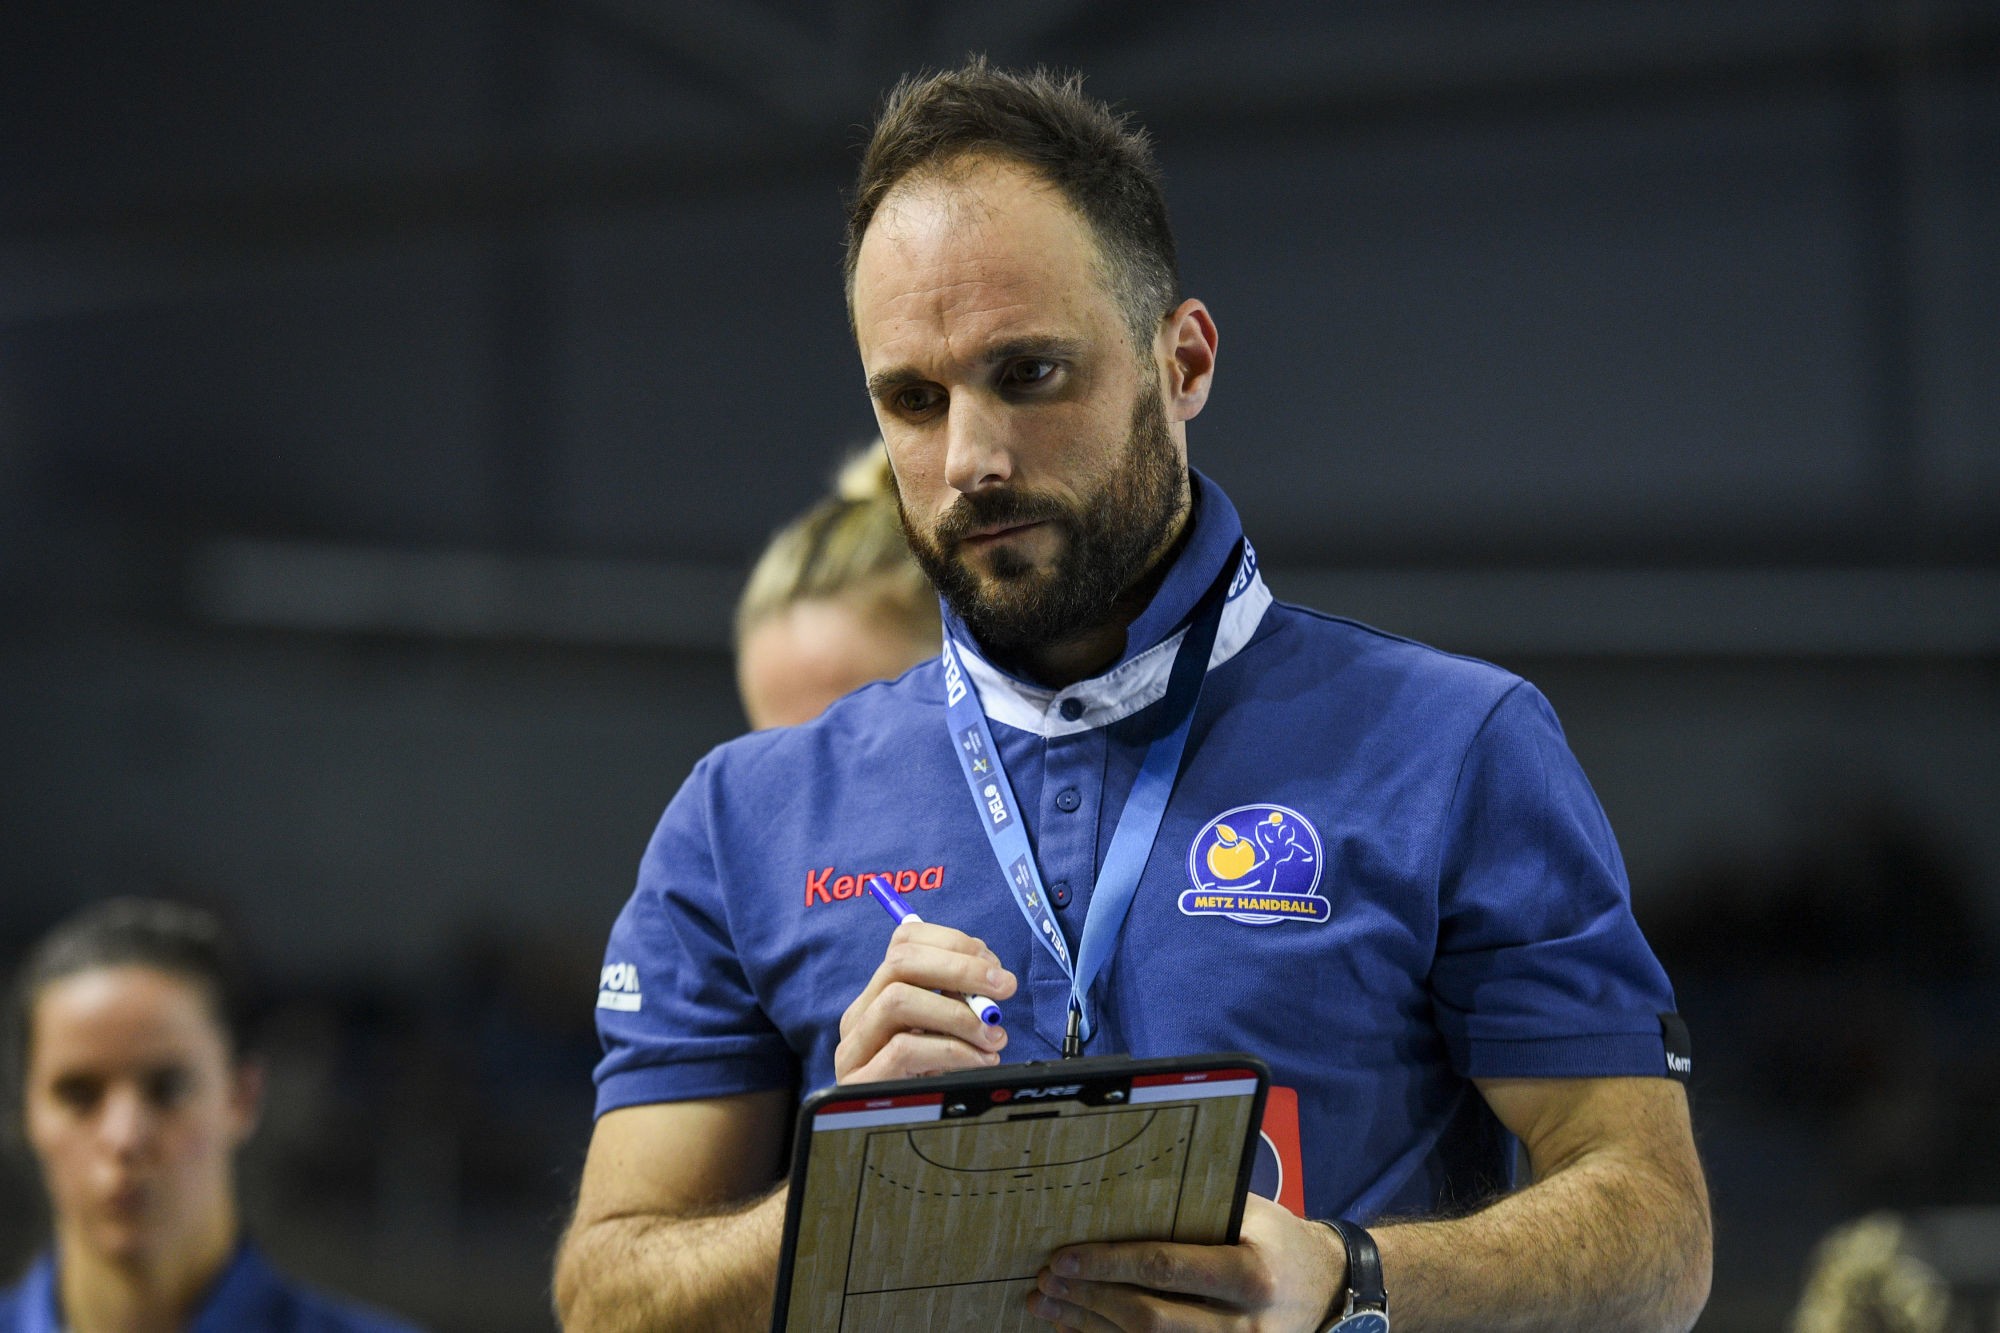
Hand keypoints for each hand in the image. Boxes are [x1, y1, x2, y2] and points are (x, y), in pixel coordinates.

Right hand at [833, 918, 1017, 1082]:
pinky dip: (952, 1050)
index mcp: (879, 995)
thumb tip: (995, 980)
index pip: (905, 940)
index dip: (954, 942)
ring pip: (898, 999)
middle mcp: (860, 1016)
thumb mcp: (944, 1038)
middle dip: (962, 968)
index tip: (993, 964)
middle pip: (901, 962)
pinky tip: (979, 1061)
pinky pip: (905, 1049)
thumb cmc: (929, 1085)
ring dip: (958, 1012)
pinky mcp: (861, 1081)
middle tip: (1004, 988)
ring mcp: (856, 1048)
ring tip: (992, 1034)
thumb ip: (960, 1004)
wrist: (894, 1148)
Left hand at [1027, 1194, 1345, 1331]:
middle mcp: (1245, 1324)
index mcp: (1251, 1274)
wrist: (1331, 1289)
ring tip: (1046, 1306)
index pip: (1166, 1269)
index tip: (1064, 1258)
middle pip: (1149, 1320)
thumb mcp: (1248, 1213)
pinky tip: (1079, 1329)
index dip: (1109, 1265)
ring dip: (1089, 1328)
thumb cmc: (1279, 1240)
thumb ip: (1192, 1210)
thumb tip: (1116, 1200)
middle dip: (1089, 1301)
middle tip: (1045, 1282)